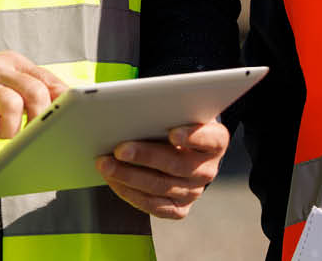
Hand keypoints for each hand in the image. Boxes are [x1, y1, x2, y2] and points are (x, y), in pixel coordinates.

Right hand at [0, 51, 66, 144]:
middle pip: (34, 93)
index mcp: (12, 64)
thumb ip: (26, 88)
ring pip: (10, 105)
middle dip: (36, 121)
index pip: (48, 81)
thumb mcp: (0, 79)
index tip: (60, 124)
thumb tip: (60, 106)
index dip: (61, 106)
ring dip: (9, 129)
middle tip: (24, 134)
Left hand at [95, 120, 227, 219]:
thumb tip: (133, 113)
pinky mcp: (180, 208)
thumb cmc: (175, 124)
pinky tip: (114, 181)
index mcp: (216, 141)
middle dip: (145, 156)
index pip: (210, 139)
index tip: (173, 133)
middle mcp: (208, 169)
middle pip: (177, 165)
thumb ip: (165, 113)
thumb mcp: (177, 113)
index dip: (193, 137)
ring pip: (161, 186)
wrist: (181, 151)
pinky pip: (155, 206)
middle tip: (119, 149)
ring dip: (129, 176)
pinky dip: (131, 194)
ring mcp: (194, 191)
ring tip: (106, 165)